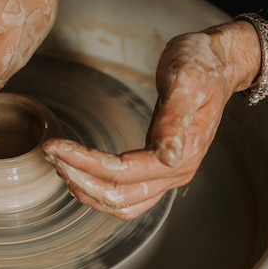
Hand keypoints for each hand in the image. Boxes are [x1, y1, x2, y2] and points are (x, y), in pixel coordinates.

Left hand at [43, 20, 267, 219]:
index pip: (123, 172)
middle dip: (79, 178)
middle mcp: (176, 173)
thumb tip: (167, 155)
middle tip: (50, 154)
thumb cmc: (201, 65)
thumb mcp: (187, 79)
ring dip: (86, 190)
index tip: (53, 146)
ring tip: (58, 164)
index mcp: (182, 154)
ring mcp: (168, 176)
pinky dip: (98, 190)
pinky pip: (127, 196)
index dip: (85, 162)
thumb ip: (176, 118)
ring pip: (122, 204)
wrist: (217, 64)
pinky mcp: (158, 170)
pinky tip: (78, 172)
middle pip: (119, 196)